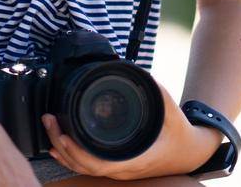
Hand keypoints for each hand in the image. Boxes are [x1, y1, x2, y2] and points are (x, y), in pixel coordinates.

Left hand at [41, 84, 219, 180]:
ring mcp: (119, 170)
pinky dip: (72, 157)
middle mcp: (123, 168)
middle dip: (61, 145)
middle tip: (49, 120)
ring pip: (83, 169)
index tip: (62, 134)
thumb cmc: (179, 133)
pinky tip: (59, 145)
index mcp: (134, 157)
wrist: (191, 153)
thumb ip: (152, 89)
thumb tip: (132, 70)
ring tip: (49, 129)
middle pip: (83, 166)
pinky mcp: (117, 166)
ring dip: (63, 152)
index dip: (76, 152)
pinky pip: (89, 167)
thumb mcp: (168, 107)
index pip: (98, 163)